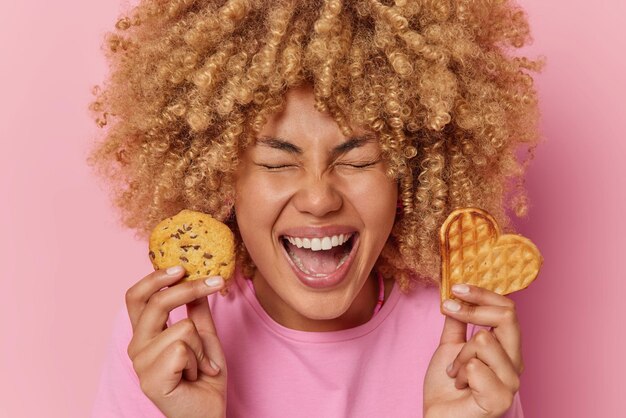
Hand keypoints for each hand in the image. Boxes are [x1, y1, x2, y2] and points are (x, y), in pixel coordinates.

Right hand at [125, 266, 226, 417]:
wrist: (208, 413)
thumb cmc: (204, 378)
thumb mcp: (205, 337)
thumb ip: (197, 311)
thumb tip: (197, 279)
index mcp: (145, 334)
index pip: (136, 297)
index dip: (155, 278)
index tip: (181, 267)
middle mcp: (137, 346)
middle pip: (155, 302)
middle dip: (188, 289)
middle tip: (215, 282)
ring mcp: (140, 364)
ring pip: (182, 328)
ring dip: (202, 347)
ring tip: (200, 366)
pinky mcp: (150, 380)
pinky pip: (184, 348)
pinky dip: (199, 360)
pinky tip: (195, 376)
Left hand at [423, 284, 523, 417]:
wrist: (439, 416)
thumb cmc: (447, 386)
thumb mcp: (450, 346)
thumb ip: (457, 322)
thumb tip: (457, 295)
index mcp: (507, 348)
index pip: (508, 309)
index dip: (482, 293)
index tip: (456, 287)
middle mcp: (515, 362)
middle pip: (507, 317)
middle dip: (472, 310)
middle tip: (447, 307)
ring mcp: (511, 382)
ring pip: (484, 340)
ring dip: (460, 355)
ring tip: (455, 371)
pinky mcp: (501, 399)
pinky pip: (476, 367)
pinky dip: (460, 373)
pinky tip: (460, 385)